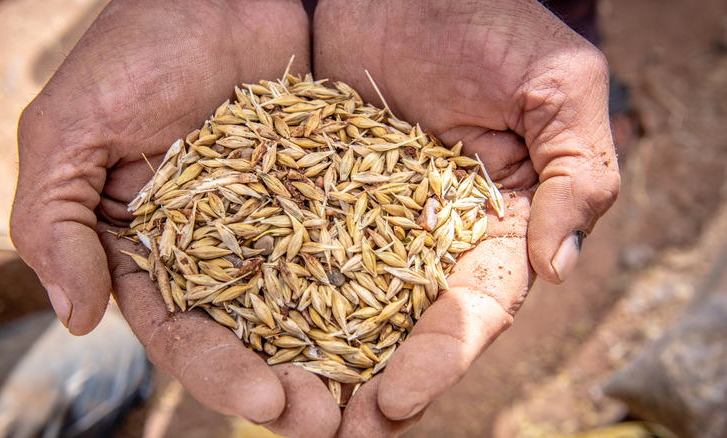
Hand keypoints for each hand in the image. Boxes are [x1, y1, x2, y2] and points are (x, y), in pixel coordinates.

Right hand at [9, 1, 340, 435]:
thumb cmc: (136, 49)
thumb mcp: (69, 128)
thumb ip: (54, 221)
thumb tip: (74, 318)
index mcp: (152, 250)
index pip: (181, 331)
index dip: (218, 372)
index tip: (265, 401)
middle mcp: (218, 250)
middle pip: (252, 335)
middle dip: (287, 382)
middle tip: (328, 422)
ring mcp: (277, 224)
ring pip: (308, 303)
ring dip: (339, 354)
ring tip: (377, 396)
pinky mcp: (328, 193)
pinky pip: (355, 244)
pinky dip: (376, 285)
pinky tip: (408, 321)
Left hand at [313, 0, 619, 434]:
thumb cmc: (490, 20)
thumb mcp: (558, 84)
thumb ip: (577, 171)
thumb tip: (557, 265)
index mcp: (494, 222)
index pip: (474, 306)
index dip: (441, 356)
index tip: (400, 400)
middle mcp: (430, 234)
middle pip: (405, 323)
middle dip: (375, 382)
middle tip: (336, 435)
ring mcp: (368, 218)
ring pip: (346, 300)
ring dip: (319, 357)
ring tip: (282, 408)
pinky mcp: (316, 193)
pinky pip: (294, 247)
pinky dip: (273, 292)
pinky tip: (245, 334)